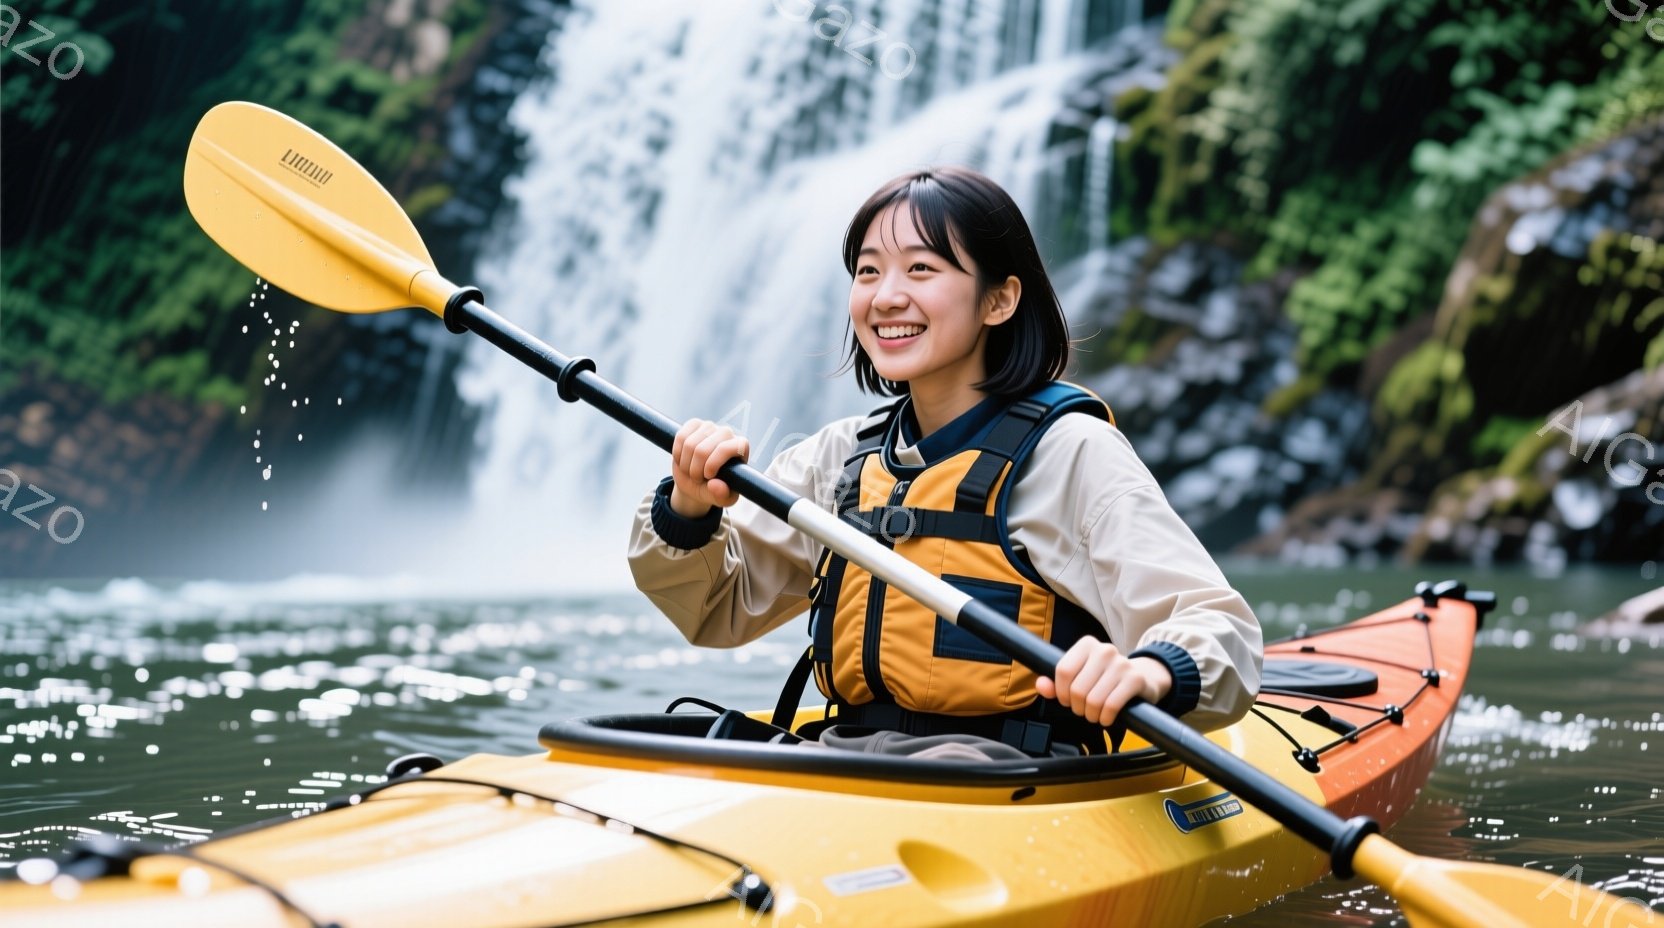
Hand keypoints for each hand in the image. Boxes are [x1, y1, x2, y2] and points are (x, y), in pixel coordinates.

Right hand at [668, 419, 750, 518]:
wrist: (696, 483)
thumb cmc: (714, 490)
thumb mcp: (722, 499)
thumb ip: (722, 496)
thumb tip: (716, 485)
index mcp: (740, 447)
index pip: (727, 448)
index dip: (713, 463)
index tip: (708, 476)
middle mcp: (727, 433)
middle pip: (703, 449)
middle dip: (695, 469)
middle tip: (698, 478)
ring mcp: (710, 427)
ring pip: (689, 443)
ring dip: (686, 464)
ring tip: (691, 471)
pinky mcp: (694, 424)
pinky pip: (681, 436)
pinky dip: (678, 453)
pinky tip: (683, 460)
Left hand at [1036, 640, 1172, 726]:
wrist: (1144, 678)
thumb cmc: (1106, 679)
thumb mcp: (1081, 677)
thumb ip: (1056, 682)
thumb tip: (1041, 685)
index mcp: (1087, 645)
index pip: (1063, 671)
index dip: (1061, 692)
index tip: (1067, 700)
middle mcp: (1104, 650)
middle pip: (1077, 689)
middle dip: (1078, 707)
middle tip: (1084, 709)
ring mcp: (1121, 664)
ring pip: (1093, 700)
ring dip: (1092, 715)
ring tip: (1095, 714)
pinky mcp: (1135, 679)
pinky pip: (1111, 706)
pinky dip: (1106, 718)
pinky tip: (1107, 717)